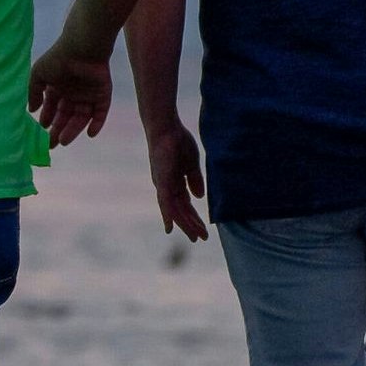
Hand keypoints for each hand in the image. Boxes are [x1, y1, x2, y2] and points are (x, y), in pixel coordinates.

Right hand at [28, 47, 112, 147]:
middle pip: (67, 116)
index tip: (42, 130)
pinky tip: (90, 134)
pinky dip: (97, 123)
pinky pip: (101, 112)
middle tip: (52, 144)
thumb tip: (30, 110)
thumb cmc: (58, 59)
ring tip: (63, 140)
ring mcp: (89, 95)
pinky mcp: (103, 95)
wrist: (82, 48)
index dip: (48, 118)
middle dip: (59, 130)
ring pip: (81, 117)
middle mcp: (74, 93)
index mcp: (59, 87)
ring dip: (73, 130)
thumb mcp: (38, 74)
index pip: (53, 108)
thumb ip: (33, 92)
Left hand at [143, 122, 209, 241]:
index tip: (203, 230)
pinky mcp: (162, 180)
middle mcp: (166, 186)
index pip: (185, 204)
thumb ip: (194, 180)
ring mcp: (163, 184)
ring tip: (196, 236)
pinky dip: (167, 215)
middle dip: (190, 225)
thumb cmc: (177, 141)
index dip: (194, 217)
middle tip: (200, 239)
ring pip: (174, 210)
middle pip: (179, 211)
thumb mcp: (191, 164)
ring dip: (186, 224)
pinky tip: (170, 228)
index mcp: (174, 182)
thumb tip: (199, 196)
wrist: (166, 127)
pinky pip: (164, 202)